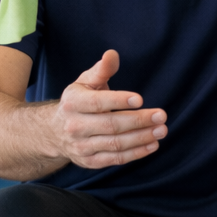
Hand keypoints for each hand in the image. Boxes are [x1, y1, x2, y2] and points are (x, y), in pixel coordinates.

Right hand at [48, 50, 165, 168]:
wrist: (54, 132)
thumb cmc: (78, 101)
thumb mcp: (85, 82)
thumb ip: (101, 70)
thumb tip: (112, 54)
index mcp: (73, 103)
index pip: (97, 103)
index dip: (118, 101)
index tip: (140, 99)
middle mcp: (75, 126)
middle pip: (110, 125)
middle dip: (138, 121)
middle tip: (161, 115)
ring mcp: (81, 146)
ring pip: (115, 144)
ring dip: (141, 138)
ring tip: (161, 130)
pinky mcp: (90, 161)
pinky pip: (115, 159)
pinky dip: (136, 154)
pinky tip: (152, 144)